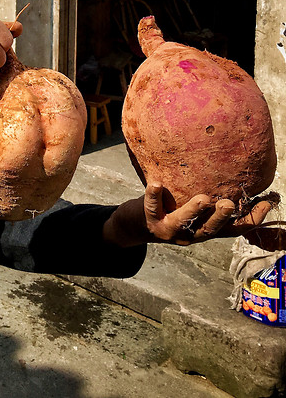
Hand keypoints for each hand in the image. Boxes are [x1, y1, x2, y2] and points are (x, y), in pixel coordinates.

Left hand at [104, 182, 277, 248]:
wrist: (134, 226)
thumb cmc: (170, 209)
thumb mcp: (192, 207)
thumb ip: (212, 198)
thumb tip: (233, 170)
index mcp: (205, 229)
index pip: (234, 228)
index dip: (252, 218)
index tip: (269, 201)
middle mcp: (191, 233)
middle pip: (211, 229)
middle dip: (222, 218)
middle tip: (231, 204)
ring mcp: (170, 228)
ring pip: (184, 222)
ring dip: (193, 211)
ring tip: (203, 198)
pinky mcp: (150, 220)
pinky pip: (152, 207)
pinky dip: (153, 196)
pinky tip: (156, 184)